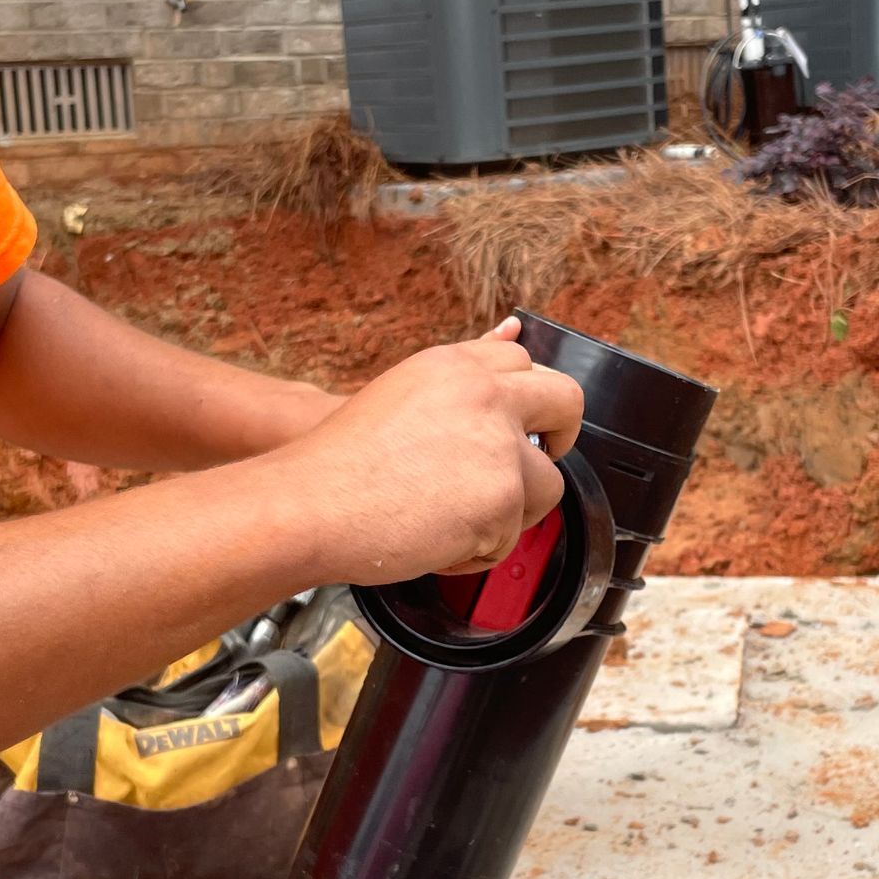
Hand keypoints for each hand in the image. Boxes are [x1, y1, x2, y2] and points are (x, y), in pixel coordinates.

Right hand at [265, 321, 583, 587]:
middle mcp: (486, 395)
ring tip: (456, 524)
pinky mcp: (503, 496)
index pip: (523, 363)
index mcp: (457, 366)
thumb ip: (459, 378)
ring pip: (547, 484)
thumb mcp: (401, 393)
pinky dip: (478, 551)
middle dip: (560, 437)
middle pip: (566, 402)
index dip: (529, 400)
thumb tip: (513, 327)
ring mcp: (500, 445)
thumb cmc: (338, 462)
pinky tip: (436, 542)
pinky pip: (511, 537)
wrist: (312, 504)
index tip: (520, 426)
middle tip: (529, 468)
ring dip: (512, 510)